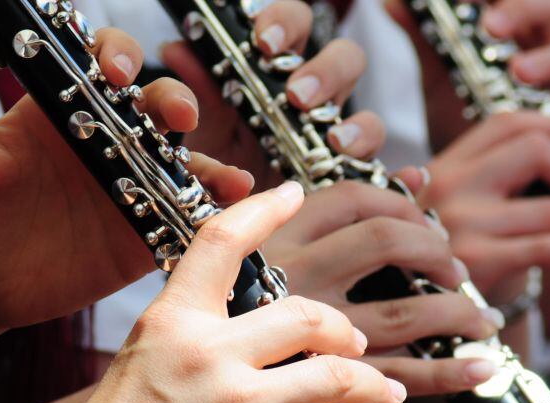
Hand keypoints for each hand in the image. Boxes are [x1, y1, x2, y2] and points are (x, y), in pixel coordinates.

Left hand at [0, 28, 253, 342]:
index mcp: (59, 113)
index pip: (98, 66)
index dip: (115, 57)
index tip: (117, 73)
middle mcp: (103, 142)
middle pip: (153, 107)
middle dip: (174, 103)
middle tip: (178, 118)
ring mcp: (129, 187)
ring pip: (181, 163)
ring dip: (209, 163)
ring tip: (230, 178)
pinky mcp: (142, 233)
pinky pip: (184, 218)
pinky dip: (213, 213)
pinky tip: (232, 211)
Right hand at [50, 183, 410, 402]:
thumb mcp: (146, 351)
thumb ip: (193, 322)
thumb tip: (250, 310)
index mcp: (176, 320)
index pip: (222, 243)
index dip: (263, 211)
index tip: (292, 193)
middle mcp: (210, 355)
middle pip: (308, 315)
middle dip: (345, 331)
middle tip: (358, 343)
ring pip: (338, 376)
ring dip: (375, 386)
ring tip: (387, 392)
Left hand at [162, 0, 384, 183]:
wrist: (228, 232)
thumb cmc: (218, 169)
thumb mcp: (204, 130)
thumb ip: (196, 93)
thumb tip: (177, 49)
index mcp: (279, 73)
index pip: (295, 26)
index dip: (285, 24)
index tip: (263, 42)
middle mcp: (316, 100)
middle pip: (346, 58)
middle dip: (326, 70)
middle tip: (296, 96)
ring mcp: (336, 138)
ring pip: (367, 111)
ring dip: (355, 128)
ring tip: (329, 138)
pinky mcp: (347, 176)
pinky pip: (372, 158)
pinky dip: (369, 153)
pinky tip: (342, 155)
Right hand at [263, 181, 501, 395]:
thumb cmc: (215, 327)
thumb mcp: (246, 254)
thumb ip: (326, 207)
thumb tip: (415, 178)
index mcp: (268, 245)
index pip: (349, 197)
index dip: (400, 199)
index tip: (422, 219)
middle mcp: (289, 283)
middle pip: (384, 242)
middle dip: (436, 250)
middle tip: (453, 269)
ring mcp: (304, 340)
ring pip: (402, 313)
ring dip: (457, 312)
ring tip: (481, 319)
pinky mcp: (323, 390)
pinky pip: (397, 378)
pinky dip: (447, 373)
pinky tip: (478, 367)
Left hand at [384, 0, 549, 151]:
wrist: (477, 182)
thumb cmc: (463, 121)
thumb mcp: (439, 80)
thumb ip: (423, 40)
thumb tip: (392, 3)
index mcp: (505, 31)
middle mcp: (536, 49)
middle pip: (546, 9)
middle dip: (521, 11)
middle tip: (492, 27)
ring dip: (544, 60)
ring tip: (520, 71)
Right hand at [396, 112, 549, 300]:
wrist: (415, 320)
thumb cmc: (447, 267)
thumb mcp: (455, 213)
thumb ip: (494, 183)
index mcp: (441, 167)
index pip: (503, 123)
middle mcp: (447, 187)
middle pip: (531, 148)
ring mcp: (460, 223)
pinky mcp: (478, 262)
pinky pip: (548, 246)